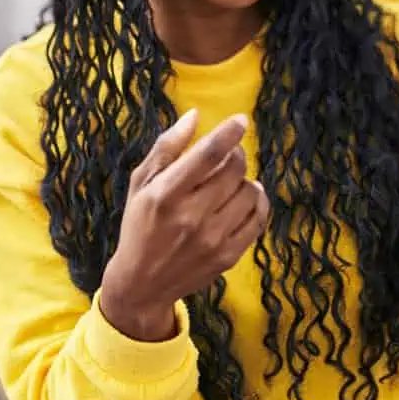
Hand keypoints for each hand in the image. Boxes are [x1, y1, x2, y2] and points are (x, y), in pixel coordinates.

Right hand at [99, 110, 268, 341]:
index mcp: (165, 195)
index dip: (228, 133)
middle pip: (234, 170)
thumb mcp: (141, 183)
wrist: (141, 283)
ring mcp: (212, 239)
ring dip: (244, 180)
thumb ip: (166, 147)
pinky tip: (243, 200)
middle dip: (235, 155)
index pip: (207, 155)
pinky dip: (257, 203)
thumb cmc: (139, 225)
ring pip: (250, 192)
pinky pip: (258, 219)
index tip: (240, 120)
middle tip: (228, 156)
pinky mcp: (227, 257)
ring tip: (230, 183)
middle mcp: (190, 217)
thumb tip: (195, 115)